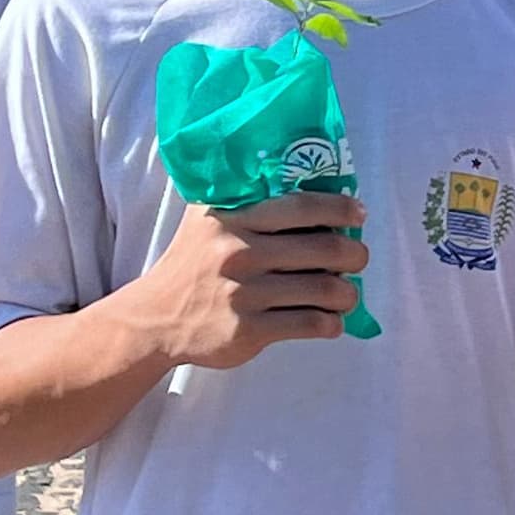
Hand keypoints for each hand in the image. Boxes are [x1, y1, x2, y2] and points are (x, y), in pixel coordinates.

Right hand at [130, 188, 370, 368]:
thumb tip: (306, 183)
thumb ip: (244, 199)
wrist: (156, 319)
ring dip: (349, 293)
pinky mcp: (248, 331)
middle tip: (358, 257)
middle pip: (324, 247)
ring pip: (324, 289)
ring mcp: (244, 294)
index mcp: (233, 218)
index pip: (302, 205)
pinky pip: (310, 324)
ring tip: (348, 294)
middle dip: (355, 254)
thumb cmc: (192, 263)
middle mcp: (238, 253)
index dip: (340, 208)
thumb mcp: (207, 220)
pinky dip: (332, 323)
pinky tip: (332, 321)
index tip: (359, 213)